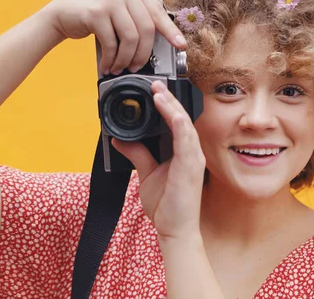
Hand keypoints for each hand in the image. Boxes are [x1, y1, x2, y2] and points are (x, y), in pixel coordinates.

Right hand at [40, 0, 186, 74]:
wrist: (64, 12)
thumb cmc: (96, 15)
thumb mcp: (122, 11)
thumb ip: (139, 19)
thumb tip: (162, 44)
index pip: (158, 13)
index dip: (171, 32)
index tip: (180, 45)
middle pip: (146, 30)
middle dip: (143, 54)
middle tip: (136, 67)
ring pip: (131, 38)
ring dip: (125, 59)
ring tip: (119, 68)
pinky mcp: (96, 12)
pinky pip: (111, 43)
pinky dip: (111, 59)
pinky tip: (107, 65)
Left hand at [111, 80, 205, 239]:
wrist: (174, 230)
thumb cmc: (167, 205)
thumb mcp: (146, 174)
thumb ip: (137, 154)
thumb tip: (120, 139)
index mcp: (182, 152)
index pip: (176, 122)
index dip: (167, 104)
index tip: (154, 90)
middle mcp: (191, 152)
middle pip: (182, 118)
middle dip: (169, 99)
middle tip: (155, 84)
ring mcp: (193, 159)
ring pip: (185, 125)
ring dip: (172, 107)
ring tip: (159, 93)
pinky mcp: (192, 167)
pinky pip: (187, 141)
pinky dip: (179, 125)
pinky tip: (172, 113)